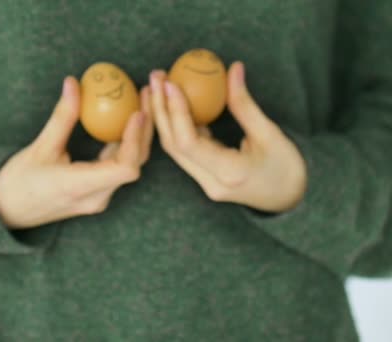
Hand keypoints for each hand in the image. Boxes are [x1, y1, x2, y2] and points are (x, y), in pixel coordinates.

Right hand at [0, 76, 153, 228]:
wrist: (6, 210)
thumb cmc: (18, 182)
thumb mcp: (40, 146)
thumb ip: (62, 116)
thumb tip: (74, 83)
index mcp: (80, 187)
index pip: (125, 168)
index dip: (135, 139)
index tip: (137, 111)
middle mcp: (96, 197)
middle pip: (134, 164)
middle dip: (144, 130)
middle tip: (146, 96)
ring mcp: (98, 198)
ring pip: (128, 167)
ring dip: (137, 136)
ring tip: (141, 102)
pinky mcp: (97, 193)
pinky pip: (117, 168)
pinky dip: (123, 145)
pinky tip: (125, 120)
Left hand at [147, 62, 306, 212]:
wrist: (291, 199)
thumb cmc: (286, 166)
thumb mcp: (270, 133)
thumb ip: (245, 103)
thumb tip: (233, 68)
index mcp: (229, 173)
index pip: (189, 142)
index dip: (176, 111)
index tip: (170, 83)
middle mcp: (211, 182)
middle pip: (173, 145)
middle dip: (160, 109)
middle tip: (157, 76)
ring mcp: (205, 184)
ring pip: (174, 149)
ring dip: (163, 117)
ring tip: (158, 86)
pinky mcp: (204, 179)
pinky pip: (183, 151)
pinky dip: (176, 126)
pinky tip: (173, 102)